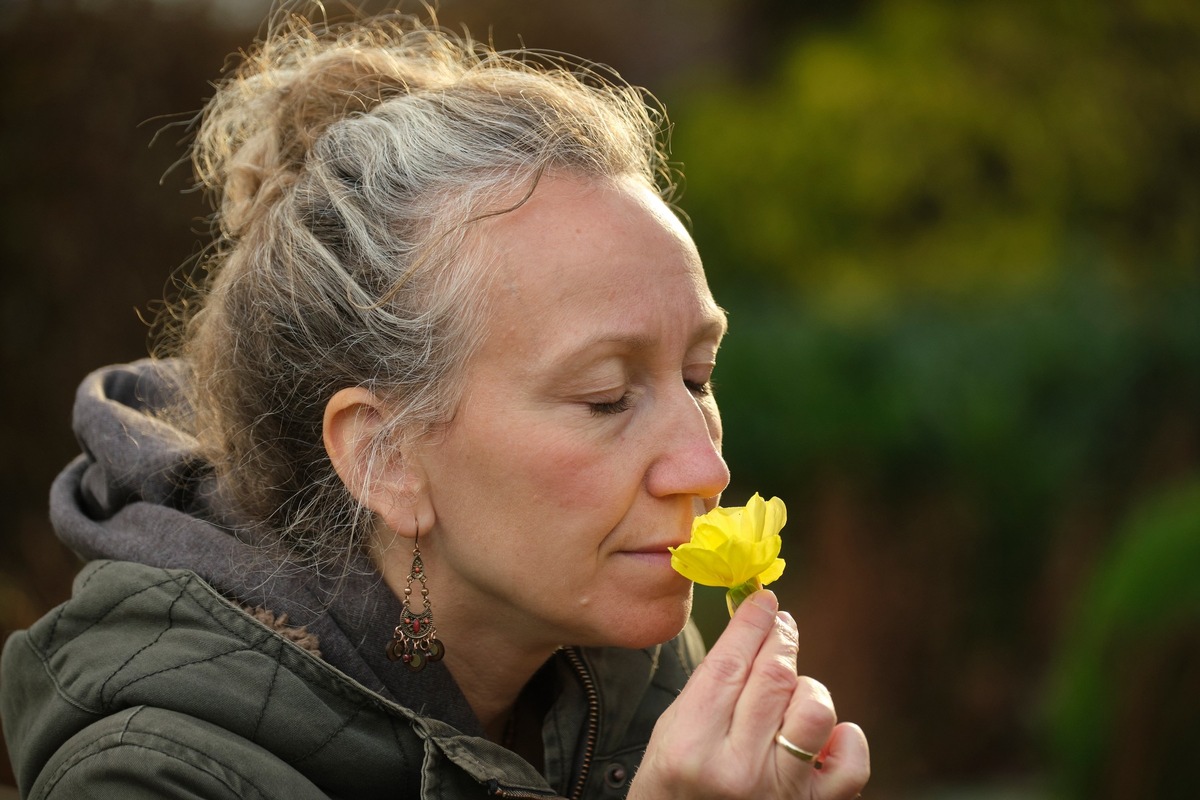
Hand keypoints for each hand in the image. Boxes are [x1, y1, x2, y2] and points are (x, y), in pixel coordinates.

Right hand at [629, 591, 868, 798]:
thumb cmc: (673, 787)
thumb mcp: (671, 732)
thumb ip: (711, 685)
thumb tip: (753, 626)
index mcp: (690, 747)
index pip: (729, 663)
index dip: (751, 623)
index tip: (763, 600)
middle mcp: (736, 771)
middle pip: (774, 676)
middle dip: (781, 639)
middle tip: (780, 626)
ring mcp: (778, 794)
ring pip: (814, 709)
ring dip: (807, 687)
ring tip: (791, 693)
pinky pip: (851, 765)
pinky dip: (846, 740)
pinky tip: (828, 736)